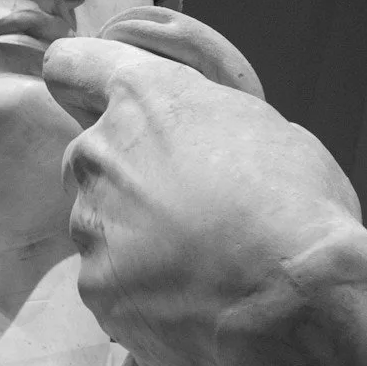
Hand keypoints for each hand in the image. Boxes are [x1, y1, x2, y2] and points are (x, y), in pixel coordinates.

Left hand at [43, 11, 360, 365]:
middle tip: (186, 208)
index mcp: (143, 97)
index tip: (99, 101)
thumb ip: (211, 125)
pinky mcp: (94, 285)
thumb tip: (206, 145)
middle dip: (127, 176)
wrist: (292, 297)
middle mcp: (100, 151)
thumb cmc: (297, 203)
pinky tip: (189, 301)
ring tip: (197, 265)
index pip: (69, 64)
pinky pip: (109, 281)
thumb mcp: (267, 131)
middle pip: (91, 155)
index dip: (82, 81)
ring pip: (100, 223)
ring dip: (135, 238)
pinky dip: (140, 291)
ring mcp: (91, 223)